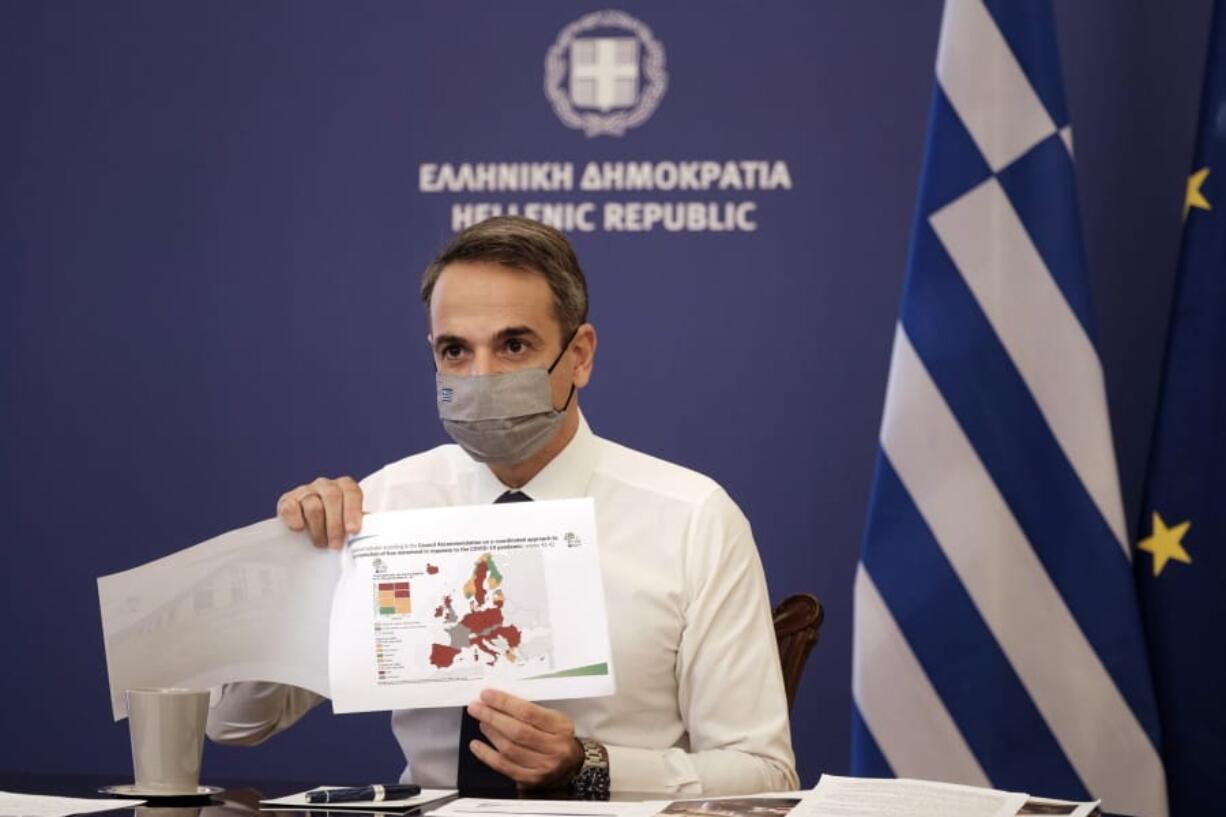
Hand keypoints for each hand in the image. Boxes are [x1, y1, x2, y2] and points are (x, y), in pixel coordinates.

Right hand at [276, 476, 363, 548]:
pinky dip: (296, 521)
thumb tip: (368, 537)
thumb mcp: (347, 524)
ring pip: (313, 506)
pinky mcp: (287, 500)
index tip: (353, 530)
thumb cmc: (333, 527)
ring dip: (318, 529)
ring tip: (321, 543)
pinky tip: (300, 530)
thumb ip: (356, 526)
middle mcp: (325, 485)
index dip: (352, 511)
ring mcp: (305, 491)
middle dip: (335, 524)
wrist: (306, 531)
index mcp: (344, 487)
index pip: (351, 492)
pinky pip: (291, 508)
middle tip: (335, 545)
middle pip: (332, 497)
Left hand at [465, 689, 584, 789]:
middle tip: (476, 707)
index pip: (528, 713)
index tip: (487, 695)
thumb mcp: (553, 718)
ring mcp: (542, 766)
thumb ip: (530, 710)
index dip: (504, 703)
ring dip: (490, 733)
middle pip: (517, 731)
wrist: (570, 764)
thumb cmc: (557, 736)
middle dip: (492, 717)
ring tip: (481, 721)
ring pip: (509, 749)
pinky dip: (486, 755)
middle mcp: (554, 748)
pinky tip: (476, 745)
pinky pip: (503, 767)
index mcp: (560, 727)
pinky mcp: (531, 779)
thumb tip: (499, 700)